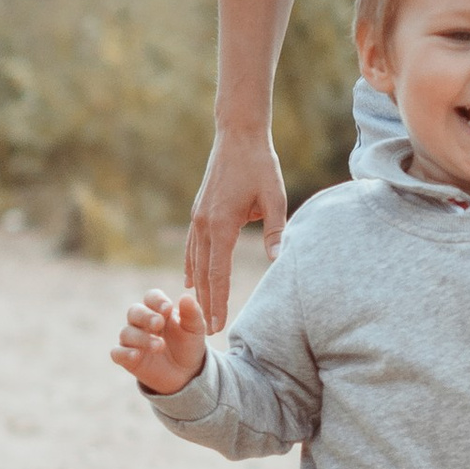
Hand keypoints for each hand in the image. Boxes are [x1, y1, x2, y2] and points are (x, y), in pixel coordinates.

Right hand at [114, 283, 210, 394]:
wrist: (185, 373)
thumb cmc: (188, 345)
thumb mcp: (195, 330)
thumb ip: (192, 314)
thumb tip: (186, 297)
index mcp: (158, 310)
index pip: (151, 297)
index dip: (157, 301)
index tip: (168, 308)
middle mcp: (141, 322)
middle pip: (134, 311)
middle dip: (146, 317)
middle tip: (159, 324)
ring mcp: (132, 339)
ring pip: (126, 332)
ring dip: (141, 338)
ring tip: (159, 346)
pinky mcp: (126, 358)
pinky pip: (117, 352)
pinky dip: (124, 353)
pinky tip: (137, 355)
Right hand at [186, 126, 288, 332]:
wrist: (238, 136)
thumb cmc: (260, 165)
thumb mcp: (275, 197)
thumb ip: (276, 229)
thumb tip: (279, 259)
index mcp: (221, 225)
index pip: (219, 274)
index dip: (218, 301)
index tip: (217, 325)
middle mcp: (203, 225)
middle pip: (203, 274)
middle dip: (205, 304)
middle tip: (207, 332)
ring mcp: (198, 219)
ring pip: (195, 262)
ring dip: (197, 289)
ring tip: (197, 314)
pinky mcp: (198, 212)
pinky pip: (193, 247)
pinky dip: (192, 267)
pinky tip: (190, 280)